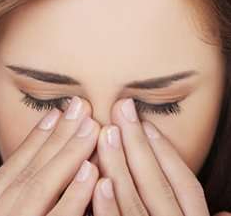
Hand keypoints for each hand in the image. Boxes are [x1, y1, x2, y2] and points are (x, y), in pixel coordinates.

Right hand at [0, 96, 100, 215]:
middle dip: (56, 137)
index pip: (8, 172)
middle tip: (81, 107)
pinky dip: (73, 196)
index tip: (54, 114)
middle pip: (28, 172)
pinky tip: (91, 170)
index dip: (32, 141)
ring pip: (40, 187)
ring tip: (90, 126)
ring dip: (67, 154)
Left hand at [93, 98, 210, 215]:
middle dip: (138, 144)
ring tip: (107, 131)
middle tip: (121, 109)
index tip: (147, 123)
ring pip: (132, 200)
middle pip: (157, 184)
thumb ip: (195, 214)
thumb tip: (226, 212)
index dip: (167, 153)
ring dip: (118, 164)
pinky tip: (96, 176)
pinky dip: (106, 204)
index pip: (185, 185)